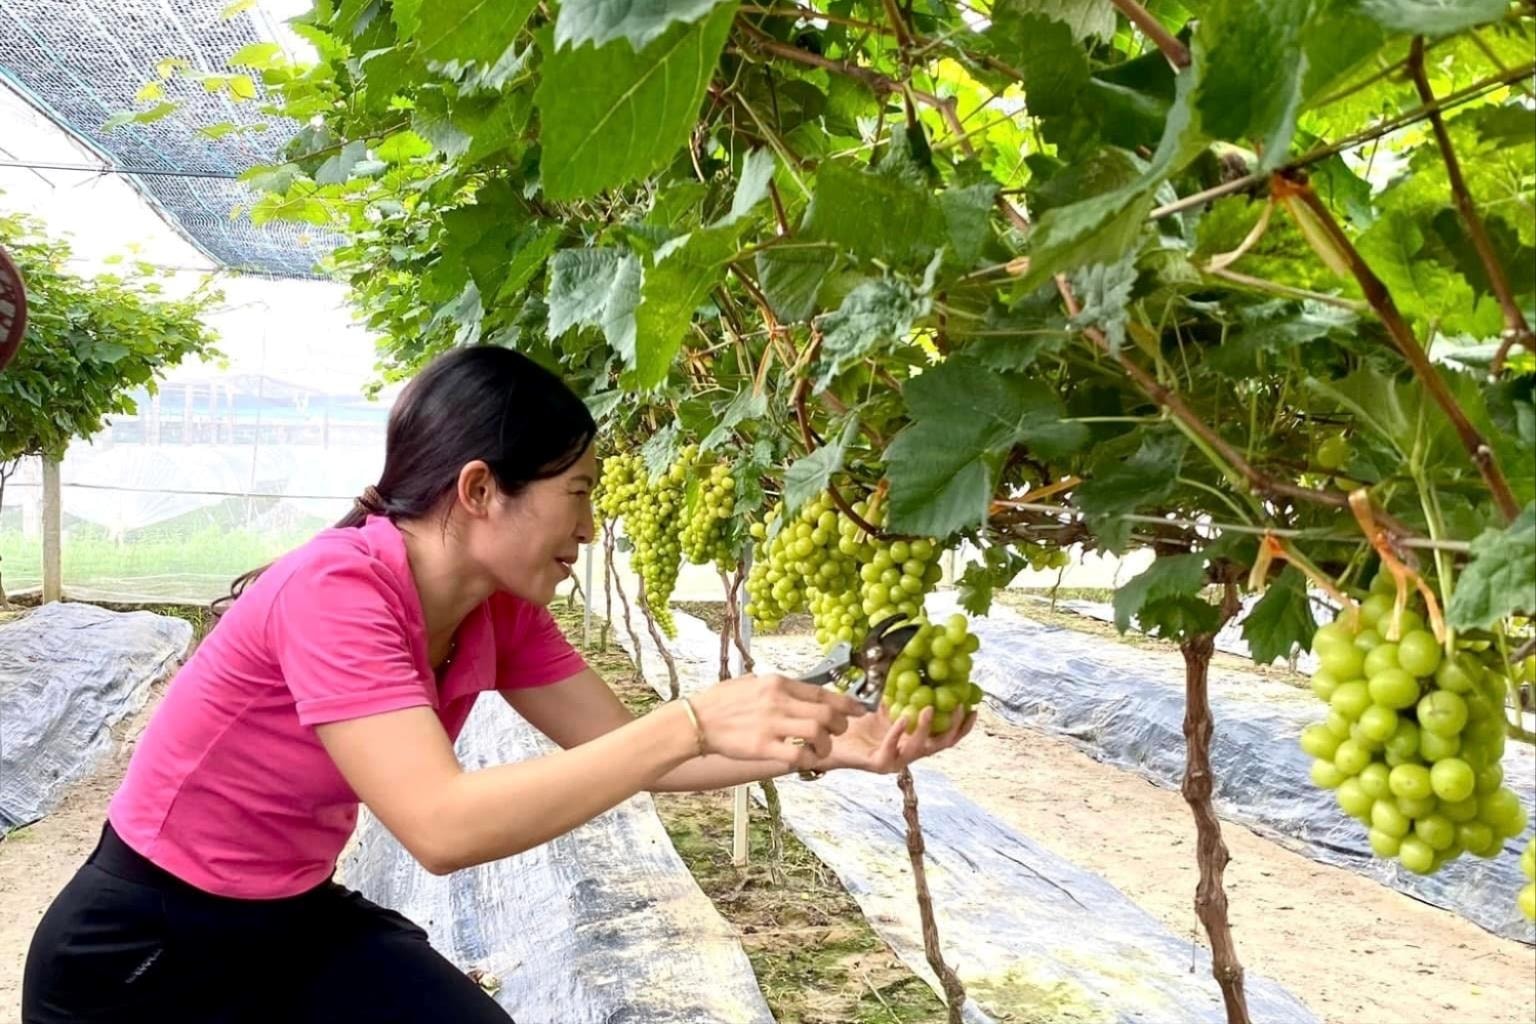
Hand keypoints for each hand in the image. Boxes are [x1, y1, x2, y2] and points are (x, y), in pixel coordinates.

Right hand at [687, 673, 868, 771]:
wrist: (696, 721)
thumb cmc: (722, 702)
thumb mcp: (753, 683)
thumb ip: (779, 688)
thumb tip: (804, 692)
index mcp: (777, 683)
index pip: (822, 692)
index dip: (846, 703)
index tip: (858, 711)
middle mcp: (778, 701)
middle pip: (826, 714)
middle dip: (840, 727)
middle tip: (837, 734)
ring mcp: (771, 724)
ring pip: (818, 734)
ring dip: (826, 746)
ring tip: (820, 751)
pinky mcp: (762, 747)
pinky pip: (797, 756)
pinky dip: (808, 761)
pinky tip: (805, 761)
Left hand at [819, 703, 976, 774]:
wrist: (829, 738)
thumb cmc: (855, 725)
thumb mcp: (881, 706)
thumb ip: (898, 694)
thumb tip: (912, 668)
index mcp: (912, 740)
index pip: (944, 737)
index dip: (961, 726)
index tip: (973, 708)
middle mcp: (908, 753)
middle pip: (940, 746)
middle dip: (952, 727)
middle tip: (958, 707)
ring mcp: (895, 761)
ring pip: (918, 749)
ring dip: (925, 728)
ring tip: (926, 708)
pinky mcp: (878, 764)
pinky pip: (892, 750)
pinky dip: (898, 733)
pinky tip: (902, 717)